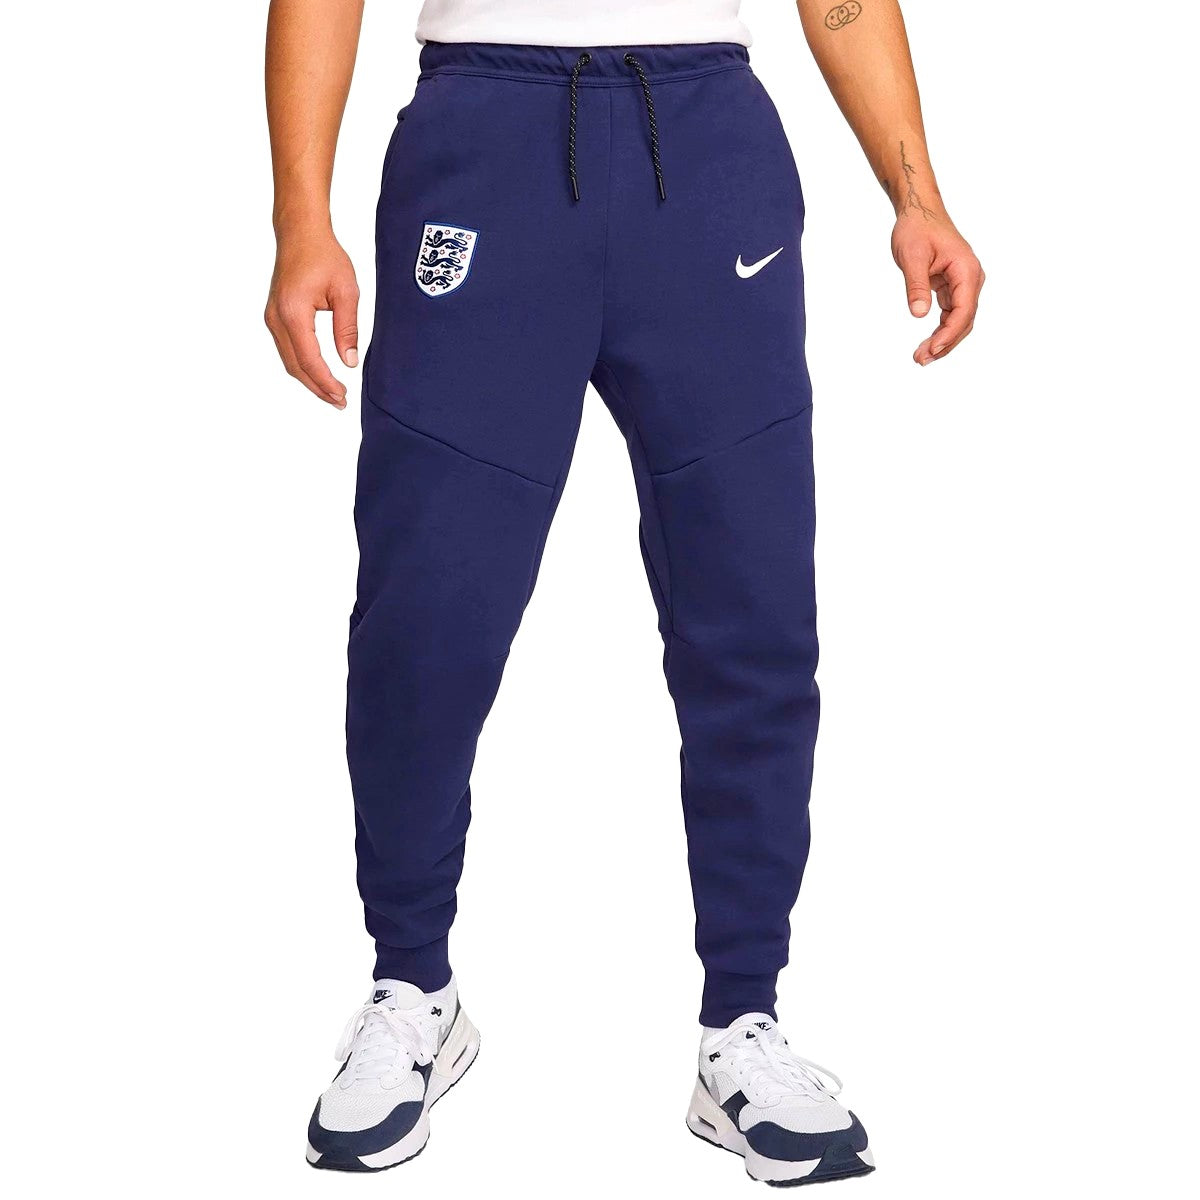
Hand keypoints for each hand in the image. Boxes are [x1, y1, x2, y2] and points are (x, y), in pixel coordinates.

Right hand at [265, 228, 359, 407]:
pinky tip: (319, 374)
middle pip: (296, 366)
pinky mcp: (274, 316)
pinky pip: (287, 350)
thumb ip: (347, 328)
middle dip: (318, 388)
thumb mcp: (346, 292)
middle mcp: (276, 318)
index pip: (310, 360)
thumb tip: (348, 362)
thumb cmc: (324, 256)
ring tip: (332, 394)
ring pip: (289, 361)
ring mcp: (272, 318)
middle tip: (340, 403)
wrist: (300, 233)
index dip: (326, 382)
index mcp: (293, 313)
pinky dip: (303, 366)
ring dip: (310, 380)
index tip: (342, 396)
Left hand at [892, 214, 984, 365]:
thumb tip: (919, 314)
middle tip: (920, 360)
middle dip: (945, 343)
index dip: (948, 334)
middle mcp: (971, 278)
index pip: (963, 310)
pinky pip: (951, 315)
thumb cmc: (916, 228)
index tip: (931, 350)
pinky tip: (926, 345)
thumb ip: (916, 285)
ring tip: (920, 358)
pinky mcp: (954, 287)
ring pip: (958, 321)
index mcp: (966, 270)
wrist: (919, 211)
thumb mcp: (912, 256)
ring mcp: (964, 284)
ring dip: (942, 341)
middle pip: (964, 320)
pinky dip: (940, 331)